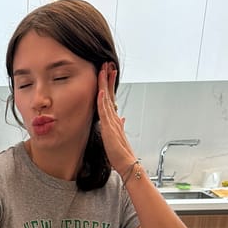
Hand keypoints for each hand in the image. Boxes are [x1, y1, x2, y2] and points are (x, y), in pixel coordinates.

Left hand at [96, 62, 136, 176]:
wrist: (127, 163)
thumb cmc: (121, 154)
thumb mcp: (118, 137)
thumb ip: (119, 126)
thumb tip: (121, 118)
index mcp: (115, 120)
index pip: (111, 98)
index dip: (109, 85)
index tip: (108, 73)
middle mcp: (114, 118)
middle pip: (110, 94)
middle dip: (108, 78)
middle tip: (107, 64)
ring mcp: (112, 122)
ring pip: (107, 98)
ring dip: (104, 84)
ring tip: (103, 70)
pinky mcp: (109, 128)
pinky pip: (104, 112)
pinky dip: (102, 100)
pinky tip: (100, 91)